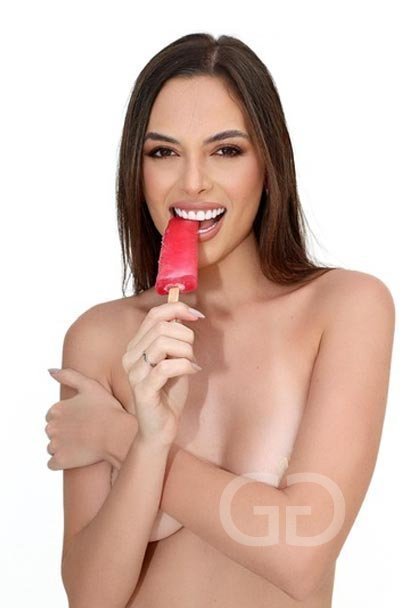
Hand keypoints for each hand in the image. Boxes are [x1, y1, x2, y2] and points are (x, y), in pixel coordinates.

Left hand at [45, 367, 124, 469]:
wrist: (118, 435)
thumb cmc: (107, 409)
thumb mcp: (90, 385)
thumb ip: (68, 376)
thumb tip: (49, 371)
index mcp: (55, 409)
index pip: (53, 416)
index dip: (69, 418)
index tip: (83, 420)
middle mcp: (51, 427)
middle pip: (52, 432)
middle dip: (65, 433)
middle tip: (85, 432)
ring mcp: (55, 445)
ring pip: (53, 447)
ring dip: (64, 447)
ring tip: (83, 444)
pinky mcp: (60, 461)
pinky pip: (53, 463)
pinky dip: (62, 461)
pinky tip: (77, 456)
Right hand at [122, 302, 203, 446]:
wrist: (161, 428)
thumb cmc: (169, 392)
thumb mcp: (174, 359)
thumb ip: (175, 337)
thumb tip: (183, 312)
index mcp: (136, 346)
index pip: (154, 315)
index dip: (177, 308)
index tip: (197, 316)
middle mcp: (131, 356)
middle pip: (161, 327)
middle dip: (185, 335)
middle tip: (193, 351)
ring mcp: (135, 373)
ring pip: (162, 343)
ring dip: (186, 351)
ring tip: (191, 363)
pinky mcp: (143, 390)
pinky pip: (166, 367)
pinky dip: (185, 365)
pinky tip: (192, 371)